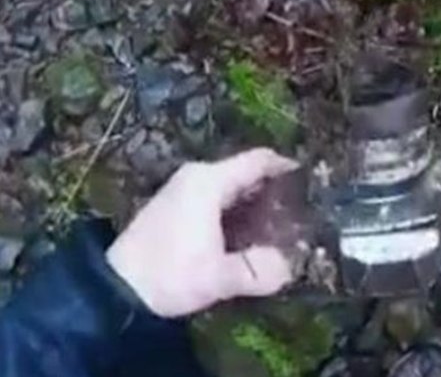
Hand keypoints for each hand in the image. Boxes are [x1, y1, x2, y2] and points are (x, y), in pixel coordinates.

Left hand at [106, 148, 298, 317]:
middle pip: (248, 174)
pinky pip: (218, 200)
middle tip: (303, 215)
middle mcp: (197, 176)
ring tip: (282, 229)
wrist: (114, 292)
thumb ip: (260, 270)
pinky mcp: (176, 207)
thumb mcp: (219, 277)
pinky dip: (238, 213)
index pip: (261, 160)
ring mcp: (183, 190)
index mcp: (209, 180)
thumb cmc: (170, 274)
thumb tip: (291, 266)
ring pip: (233, 189)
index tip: (314, 186)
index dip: (290, 169)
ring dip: (257, 206)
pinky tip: (250, 237)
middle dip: (276, 193)